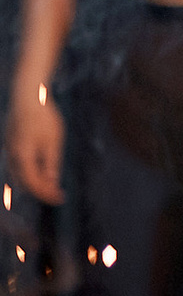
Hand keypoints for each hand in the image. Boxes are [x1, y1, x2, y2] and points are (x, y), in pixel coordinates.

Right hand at [7, 87, 64, 205]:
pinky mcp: (10, 144)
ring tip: (49, 186)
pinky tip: (38, 171)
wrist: (28, 97)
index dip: (46, 194)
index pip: (33, 184)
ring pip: (17, 175)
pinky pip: (16, 166)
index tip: (60, 198)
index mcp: (22, 157)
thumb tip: (51, 182)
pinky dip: (27, 173)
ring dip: (32, 183)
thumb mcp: (53, 141)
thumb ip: (51, 163)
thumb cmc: (43, 117)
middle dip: (40, 191)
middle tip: (57, 194)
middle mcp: (11, 156)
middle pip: (23, 182)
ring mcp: (8, 150)